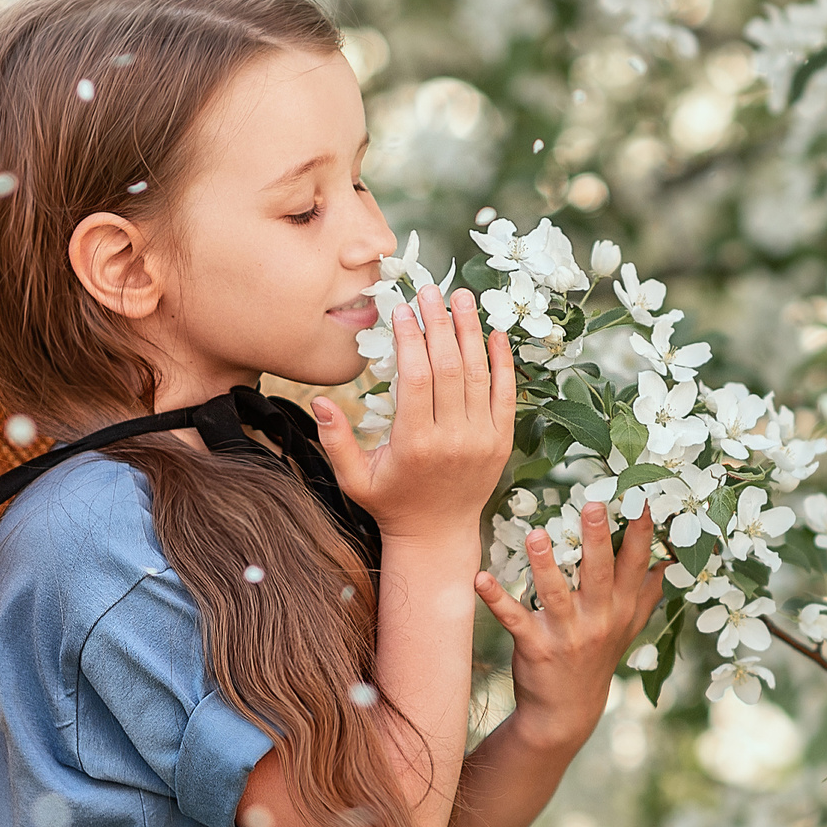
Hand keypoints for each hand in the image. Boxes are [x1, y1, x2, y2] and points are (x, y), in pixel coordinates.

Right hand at [311, 286, 515, 545]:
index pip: (416, 376)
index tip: (403, 309)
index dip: (410, 338)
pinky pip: (506, 393)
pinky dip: (503, 361)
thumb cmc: (390, 503)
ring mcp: (482, 440)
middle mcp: (453, 439)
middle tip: (431, 290)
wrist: (438, 536)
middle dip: (439, 323)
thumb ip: (335, 440)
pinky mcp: (502, 442)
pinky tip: (495, 333)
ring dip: (470, 331)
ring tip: (462, 297)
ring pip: (478, 374)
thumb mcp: (355, 478)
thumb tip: (320, 399)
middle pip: (449, 367)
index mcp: (415, 444)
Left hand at [472, 500, 665, 749]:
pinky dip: (495, 598)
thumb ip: (647, 594)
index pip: (635, 564)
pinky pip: (514, 618)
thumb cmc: (597, 659)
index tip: (642, 497)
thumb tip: (669, 561)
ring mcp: (566, 632)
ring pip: (556, 592)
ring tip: (537, 535)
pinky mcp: (535, 645)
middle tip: (594, 505)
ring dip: (545, 564)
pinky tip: (479, 578)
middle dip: (598, 538)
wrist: (568, 711)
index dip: (640, 531)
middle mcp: (598, 618)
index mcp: (621, 608)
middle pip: (600, 572)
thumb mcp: (629, 629)